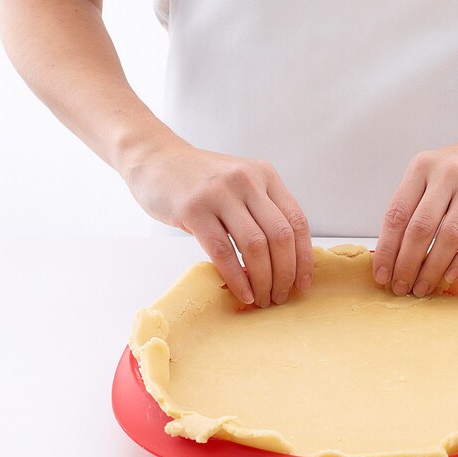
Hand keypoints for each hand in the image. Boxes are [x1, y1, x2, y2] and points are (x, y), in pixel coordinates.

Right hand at [124, 138, 312, 306]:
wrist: (154, 158)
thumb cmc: (200, 179)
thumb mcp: (240, 184)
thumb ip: (262, 211)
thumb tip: (284, 262)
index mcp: (265, 175)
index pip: (297, 222)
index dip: (304, 257)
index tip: (303, 283)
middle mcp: (247, 181)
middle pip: (280, 236)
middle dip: (285, 274)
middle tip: (281, 296)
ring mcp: (220, 194)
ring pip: (255, 246)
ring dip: (263, 280)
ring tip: (263, 298)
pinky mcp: (193, 209)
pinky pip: (223, 252)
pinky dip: (237, 278)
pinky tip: (243, 293)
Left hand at [372, 130, 457, 296]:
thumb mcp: (434, 172)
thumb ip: (416, 203)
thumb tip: (393, 252)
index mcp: (422, 167)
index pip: (397, 214)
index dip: (387, 248)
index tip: (381, 274)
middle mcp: (446, 173)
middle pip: (420, 227)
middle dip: (407, 264)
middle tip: (401, 288)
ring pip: (449, 235)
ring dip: (433, 268)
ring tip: (423, 288)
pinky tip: (451, 276)